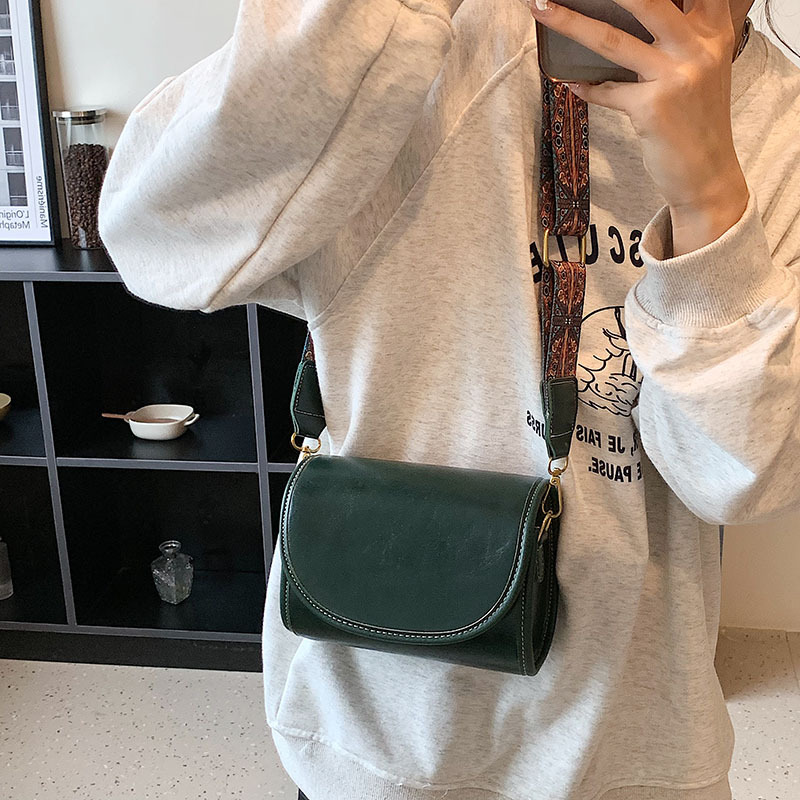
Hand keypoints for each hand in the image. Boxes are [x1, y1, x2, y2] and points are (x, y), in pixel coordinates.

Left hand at [529, 0, 749, 254]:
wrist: (707, 174)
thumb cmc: (697, 120)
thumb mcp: (702, 68)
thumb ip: (682, 36)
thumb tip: (631, 14)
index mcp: (713, 30)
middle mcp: (699, 46)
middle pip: (646, 0)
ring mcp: (676, 76)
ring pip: (612, 40)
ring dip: (570, 23)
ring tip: (541, 8)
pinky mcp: (653, 108)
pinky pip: (606, 90)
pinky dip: (586, 87)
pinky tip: (572, 82)